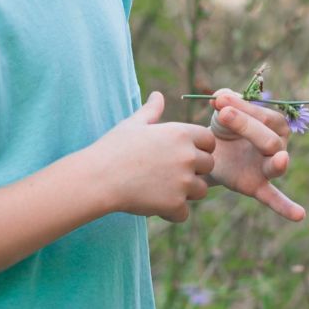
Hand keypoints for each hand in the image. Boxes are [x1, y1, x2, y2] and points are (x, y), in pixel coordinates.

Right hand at [93, 92, 216, 222]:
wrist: (98, 178)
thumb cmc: (113, 148)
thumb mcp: (133, 124)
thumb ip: (151, 111)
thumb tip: (157, 95)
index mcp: (181, 133)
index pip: (210, 141)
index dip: (198, 148)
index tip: (179, 155)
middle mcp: (188, 156)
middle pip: (209, 166)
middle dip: (194, 171)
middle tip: (167, 174)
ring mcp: (183, 181)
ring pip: (200, 190)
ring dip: (185, 193)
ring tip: (161, 189)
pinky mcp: (175, 203)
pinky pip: (184, 213)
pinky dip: (171, 212)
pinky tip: (153, 204)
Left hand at [204, 89, 302, 221]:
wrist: (208, 154)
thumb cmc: (224, 128)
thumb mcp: (222, 111)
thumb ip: (225, 100)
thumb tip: (220, 97)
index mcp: (275, 125)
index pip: (266, 116)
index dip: (244, 107)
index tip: (220, 102)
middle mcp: (279, 146)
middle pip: (269, 139)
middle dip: (247, 125)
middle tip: (223, 114)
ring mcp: (269, 169)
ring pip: (276, 165)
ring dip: (279, 163)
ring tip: (281, 160)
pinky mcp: (258, 187)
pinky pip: (274, 198)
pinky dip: (286, 207)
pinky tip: (299, 215)